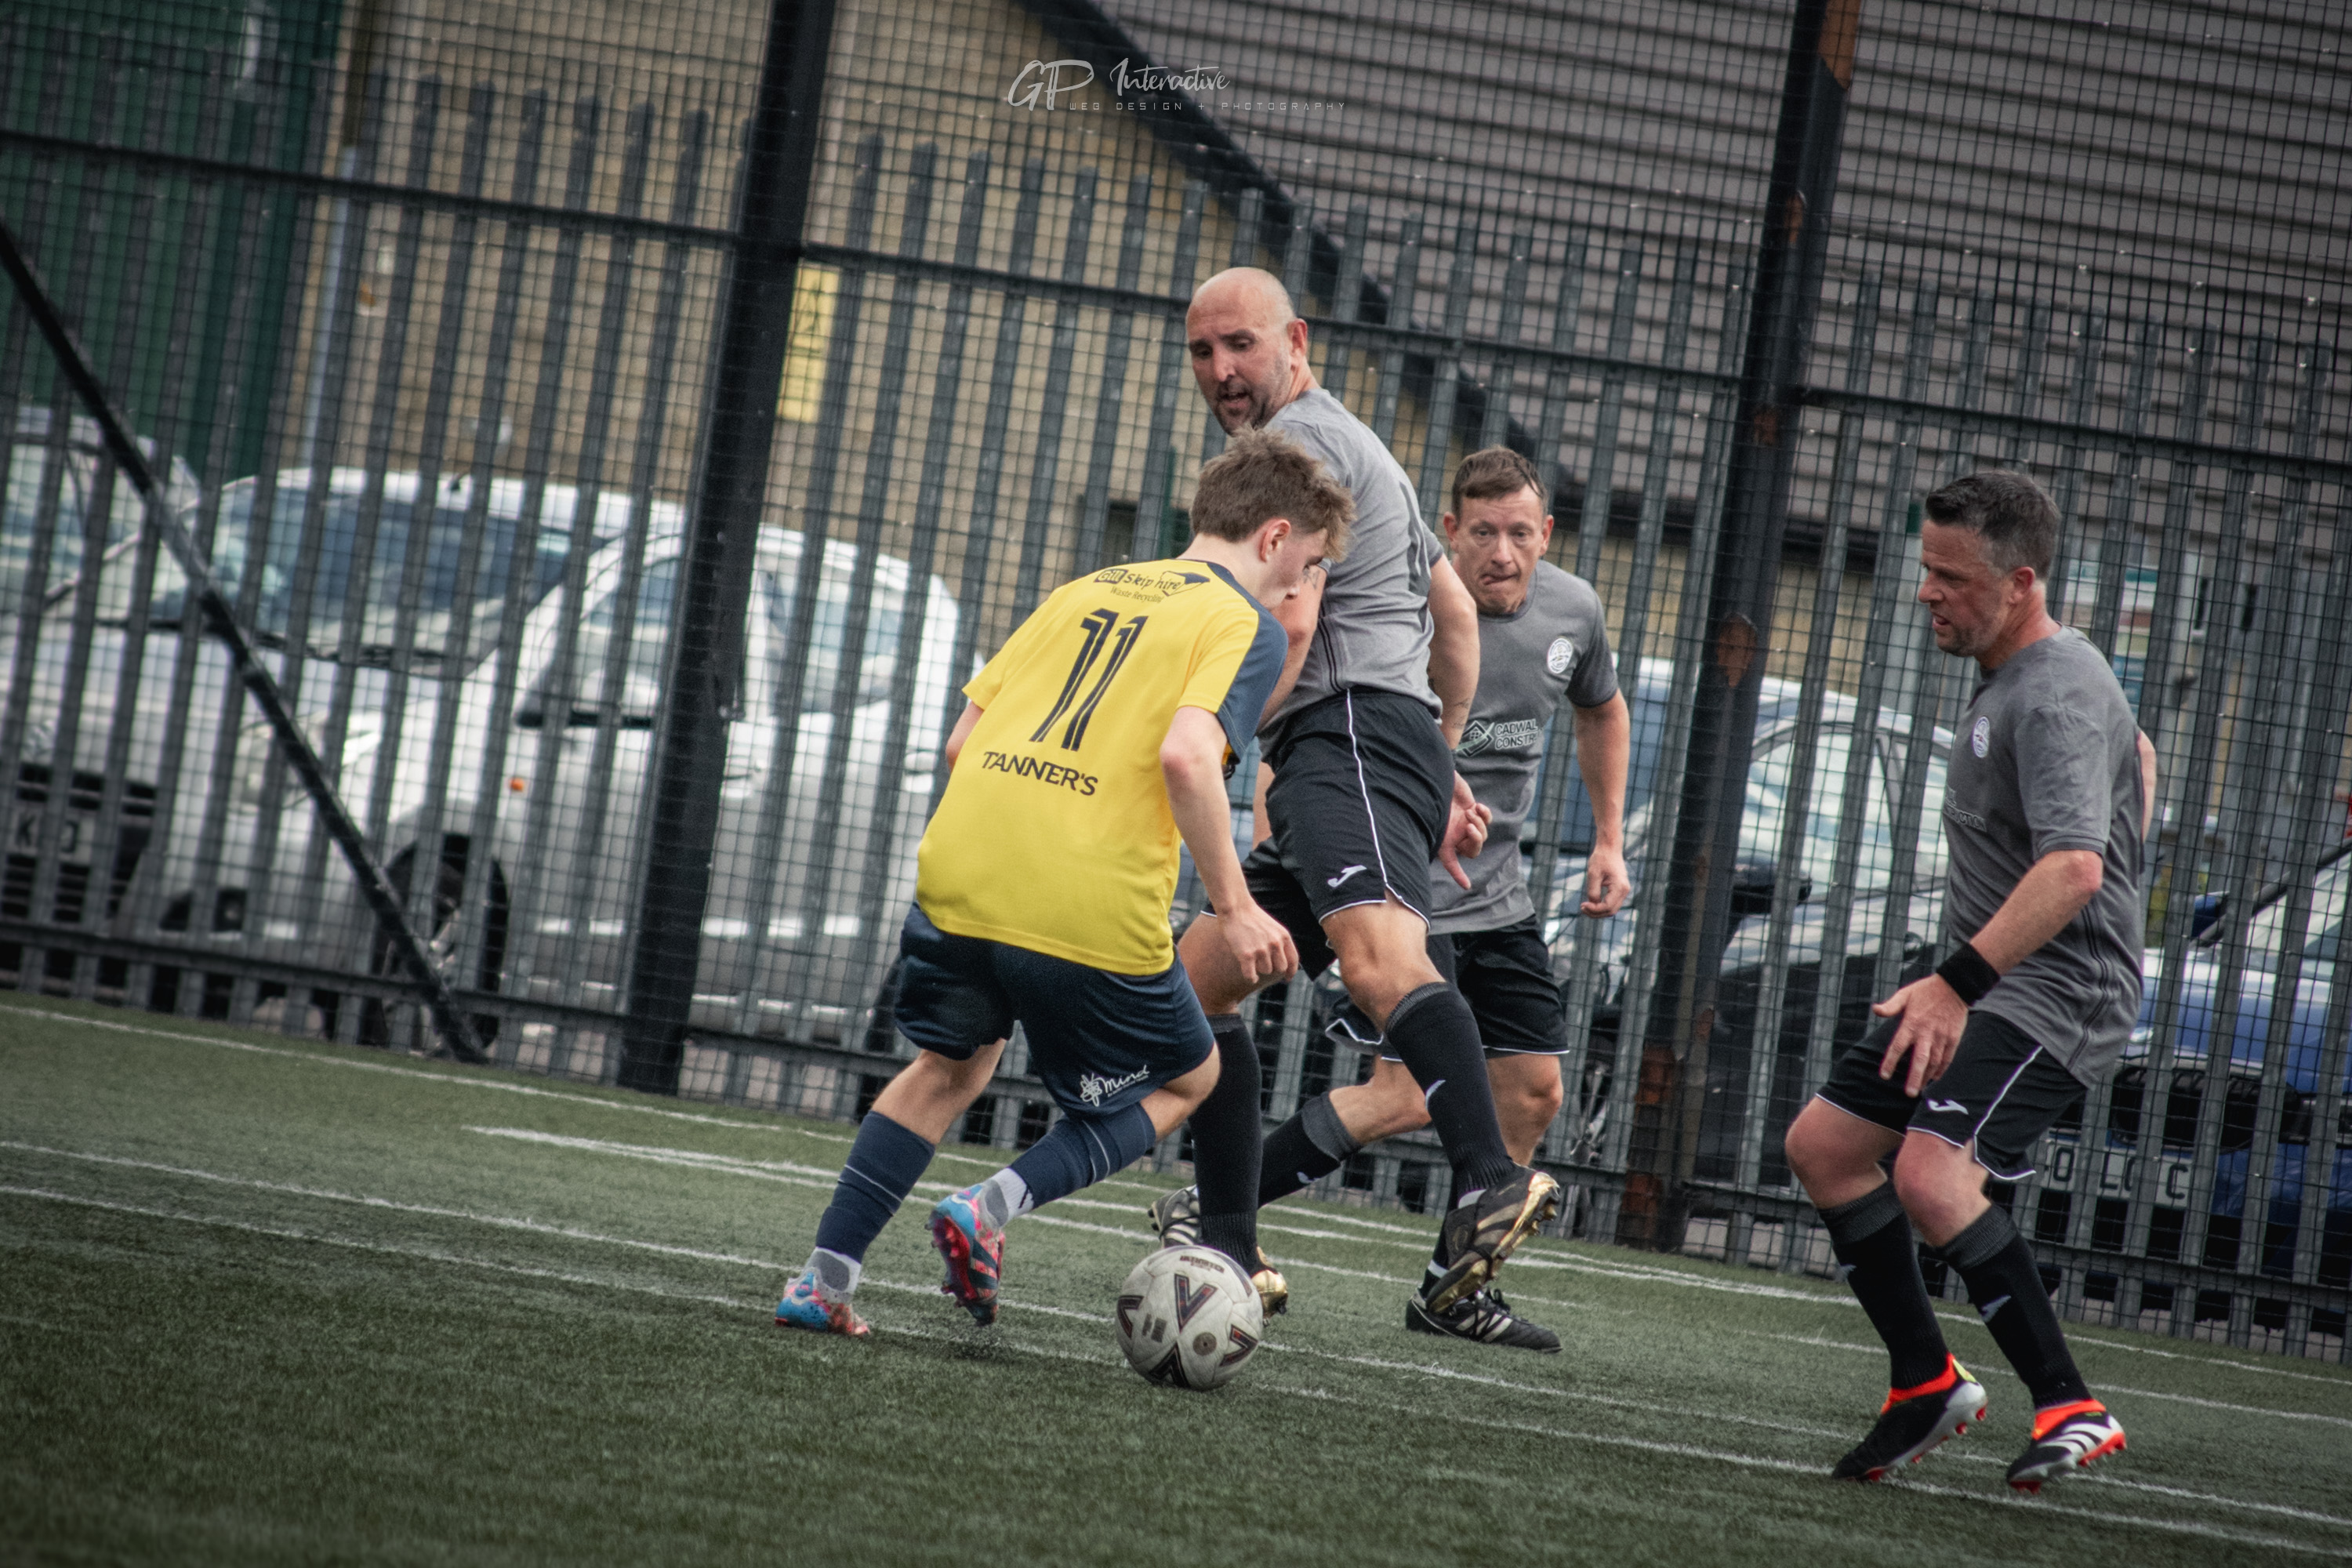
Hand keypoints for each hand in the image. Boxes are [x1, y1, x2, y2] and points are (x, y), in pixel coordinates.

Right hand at [1218, 899, 1298, 988]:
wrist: (1236, 908)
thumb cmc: (1252, 917)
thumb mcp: (1274, 927)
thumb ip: (1280, 941)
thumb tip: (1282, 959)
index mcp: (1284, 936)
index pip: (1293, 960)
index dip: (1291, 972)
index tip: (1287, 978)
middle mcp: (1275, 944)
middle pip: (1280, 968)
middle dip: (1273, 970)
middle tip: (1265, 967)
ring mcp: (1261, 950)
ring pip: (1265, 971)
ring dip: (1259, 969)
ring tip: (1252, 961)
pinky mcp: (1246, 955)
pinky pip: (1251, 975)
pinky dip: (1251, 978)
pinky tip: (1250, 976)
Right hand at [1437, 773, 1491, 890]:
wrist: (1435, 778)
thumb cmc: (1430, 800)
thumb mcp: (1432, 821)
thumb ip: (1442, 838)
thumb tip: (1451, 847)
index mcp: (1443, 841)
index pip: (1451, 863)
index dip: (1458, 874)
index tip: (1467, 886)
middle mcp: (1455, 835)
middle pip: (1474, 850)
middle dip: (1476, 839)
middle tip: (1469, 826)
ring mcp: (1465, 823)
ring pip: (1483, 834)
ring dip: (1479, 824)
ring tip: (1469, 812)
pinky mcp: (1473, 810)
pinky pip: (1487, 819)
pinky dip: (1485, 815)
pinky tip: (1477, 807)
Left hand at [1580, 844, 1629, 917]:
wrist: (1609, 848)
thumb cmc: (1601, 859)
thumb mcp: (1593, 875)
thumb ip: (1593, 891)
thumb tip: (1593, 904)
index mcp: (1619, 887)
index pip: (1607, 906)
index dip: (1594, 910)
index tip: (1582, 905)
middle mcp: (1624, 891)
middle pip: (1611, 911)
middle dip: (1596, 913)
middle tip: (1582, 908)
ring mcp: (1623, 891)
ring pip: (1612, 908)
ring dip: (1599, 911)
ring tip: (1585, 907)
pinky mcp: (1620, 889)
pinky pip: (1612, 903)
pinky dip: (1602, 906)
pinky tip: (1591, 903)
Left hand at [1871, 975, 1967, 1096]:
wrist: (1955, 986)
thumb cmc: (1926, 990)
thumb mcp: (1905, 994)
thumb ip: (1890, 1006)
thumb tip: (1874, 1010)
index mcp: (1912, 1023)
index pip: (1898, 1046)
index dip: (1890, 1061)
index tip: (1884, 1076)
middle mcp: (1926, 1033)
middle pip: (1919, 1059)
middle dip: (1914, 1077)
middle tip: (1909, 1093)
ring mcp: (1942, 1036)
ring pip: (1934, 1061)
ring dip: (1927, 1077)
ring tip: (1920, 1090)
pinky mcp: (1953, 1038)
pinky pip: (1947, 1057)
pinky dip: (1942, 1069)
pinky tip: (1936, 1078)